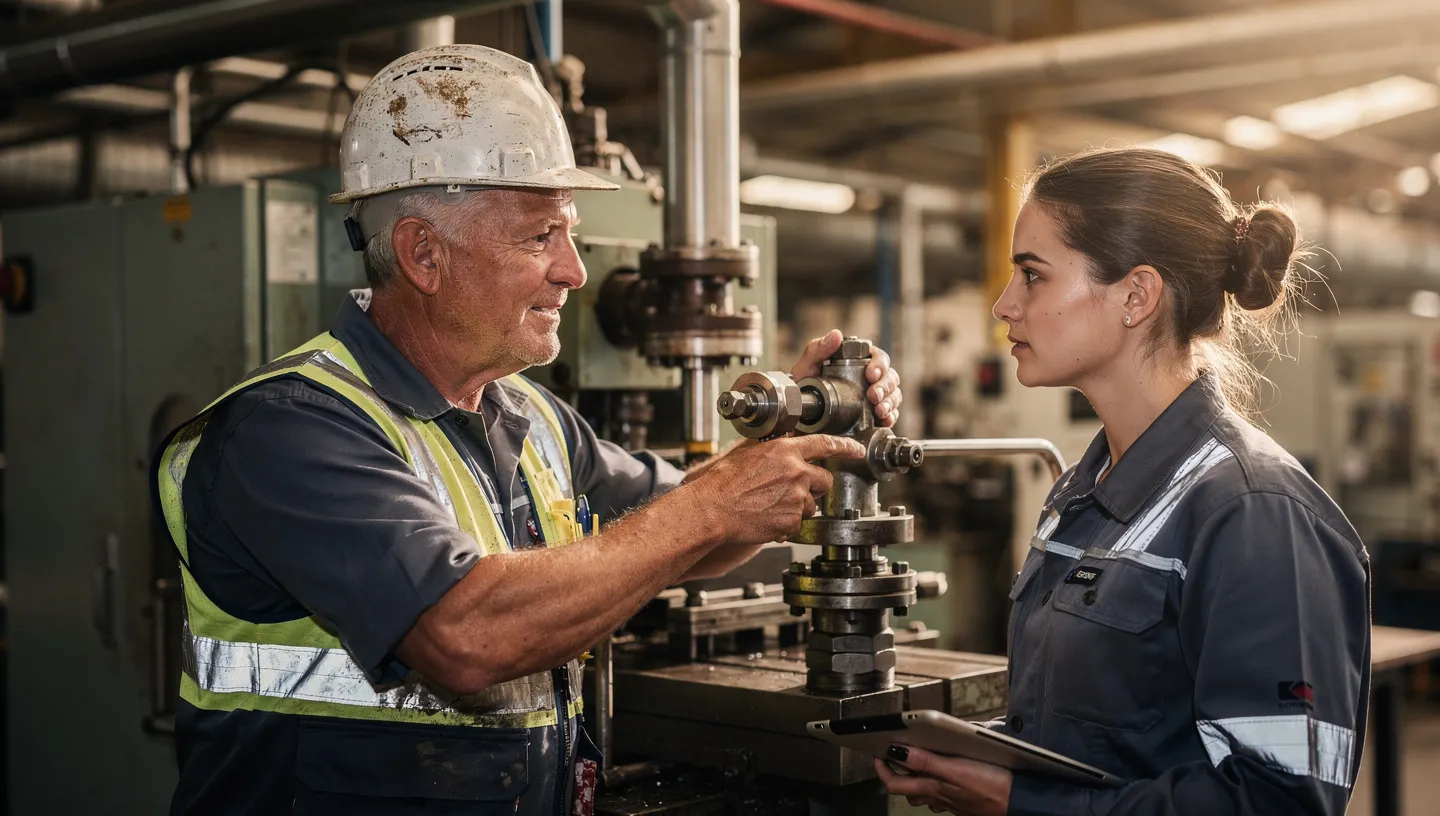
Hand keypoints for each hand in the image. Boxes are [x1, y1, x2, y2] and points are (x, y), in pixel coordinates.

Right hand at [684, 435, 864, 544]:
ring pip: (812, 505)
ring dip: (798, 507)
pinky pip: (798, 524)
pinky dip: (786, 524)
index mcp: (786, 451)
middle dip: (814, 486)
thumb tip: (784, 443)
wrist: (713, 508)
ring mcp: (796, 498)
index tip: (857, 450)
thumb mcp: (749, 452)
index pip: (826, 444)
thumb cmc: (724, 482)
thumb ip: (774, 448)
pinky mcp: (792, 521)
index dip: (846, 447)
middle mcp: (796, 473)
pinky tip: (767, 518)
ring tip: (771, 506)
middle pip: (825, 480)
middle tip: (793, 490)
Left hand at [791, 330, 902, 427]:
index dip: (879, 364)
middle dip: (885, 386)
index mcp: (858, 362)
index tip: (871, 374)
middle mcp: (869, 378)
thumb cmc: (803, 388)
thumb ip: (818, 349)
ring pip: (893, 395)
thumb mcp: (806, 367)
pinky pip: (890, 414)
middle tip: (873, 396)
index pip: (878, 357)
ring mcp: (874, 397)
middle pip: (890, 377)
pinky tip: (885, 420)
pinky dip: (891, 417)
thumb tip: (836, 335)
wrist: (800, 417)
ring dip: (890, 402)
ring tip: (879, 411)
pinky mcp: (874, 416)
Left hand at [874, 746, 1011, 815]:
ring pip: (926, 793)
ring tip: (918, 762)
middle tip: (895, 755)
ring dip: (919, 778)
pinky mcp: (966, 800)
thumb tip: (897, 752)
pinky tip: (948, 774)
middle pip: (908, 789)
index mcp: (933, 788)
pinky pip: (944, 794)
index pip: (895, 783)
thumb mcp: (956, 770)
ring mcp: (953, 801)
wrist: (1021, 804)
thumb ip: (926, 762)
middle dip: (898, 773)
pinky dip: (940, 782)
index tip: (877, 753)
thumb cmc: (992, 787)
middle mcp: (939, 797)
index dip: (882, 769)